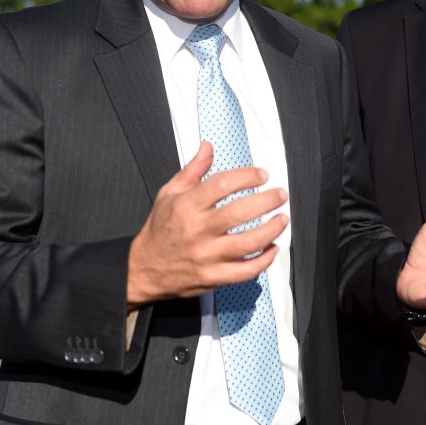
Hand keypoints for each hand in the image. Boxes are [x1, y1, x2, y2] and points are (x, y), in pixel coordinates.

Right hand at [126, 142, 288, 308]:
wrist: (143, 270)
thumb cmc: (159, 230)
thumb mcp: (168, 194)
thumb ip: (192, 170)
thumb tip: (208, 147)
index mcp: (187, 206)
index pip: (223, 184)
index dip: (247, 176)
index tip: (262, 175)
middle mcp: (197, 230)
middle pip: (240, 212)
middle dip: (267, 201)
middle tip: (280, 195)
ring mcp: (206, 256)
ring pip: (248, 242)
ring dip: (272, 230)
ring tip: (282, 219)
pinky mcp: (213, 277)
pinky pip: (245, 271)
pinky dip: (264, 261)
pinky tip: (272, 249)